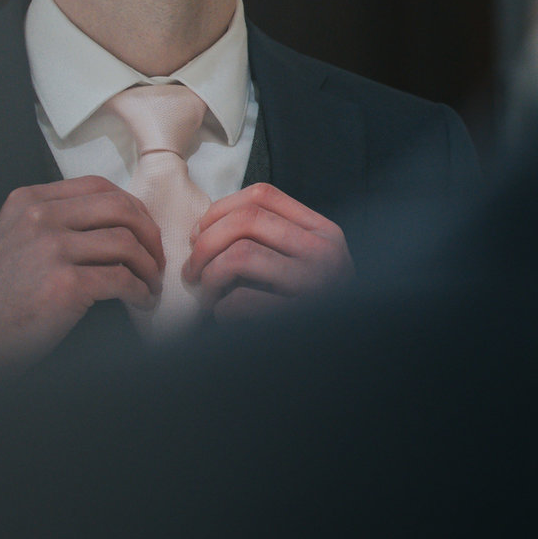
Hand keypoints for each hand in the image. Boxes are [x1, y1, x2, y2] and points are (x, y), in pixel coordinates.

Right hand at [0, 177, 164, 388]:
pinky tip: (140, 300)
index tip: (143, 230)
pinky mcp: (65, 285)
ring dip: (148, 266)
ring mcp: (52, 250)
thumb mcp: (14, 238)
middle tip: (155, 258)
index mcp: (29, 201)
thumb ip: (53, 221)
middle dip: (148, 233)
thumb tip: (113, 222)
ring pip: (125, 243)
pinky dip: (140, 291)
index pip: (99, 186)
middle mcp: (40, 218)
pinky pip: (121, 279)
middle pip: (119, 208)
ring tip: (150, 284)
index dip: (132, 207)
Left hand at [183, 182, 352, 322]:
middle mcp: (322, 252)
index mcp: (321, 231)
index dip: (219, 210)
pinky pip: (244, 301)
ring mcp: (314, 284)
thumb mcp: (307, 260)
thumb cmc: (314, 303)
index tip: (199, 234)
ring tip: (207, 293)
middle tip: (192, 269)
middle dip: (206, 242)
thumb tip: (205, 229)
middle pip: (247, 220)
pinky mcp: (299, 317)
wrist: (345, 343)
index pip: (262, 195)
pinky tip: (223, 315)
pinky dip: (222, 307)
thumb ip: (272, 238)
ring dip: (210, 274)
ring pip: (241, 255)